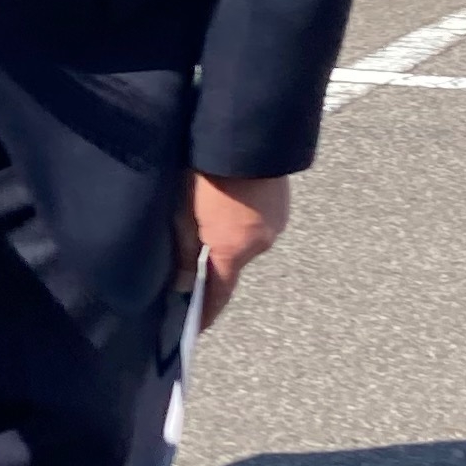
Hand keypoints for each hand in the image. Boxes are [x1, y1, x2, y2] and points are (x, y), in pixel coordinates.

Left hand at [180, 171, 290, 326]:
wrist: (244, 138)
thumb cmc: (206, 174)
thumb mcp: (184, 214)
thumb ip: (184, 254)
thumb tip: (182, 286)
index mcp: (234, 250)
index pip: (219, 294)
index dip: (206, 313)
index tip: (195, 328)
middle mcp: (261, 243)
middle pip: (231, 265)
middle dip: (212, 264)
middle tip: (191, 253)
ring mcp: (276, 224)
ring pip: (244, 244)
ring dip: (226, 239)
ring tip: (207, 218)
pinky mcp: (282, 207)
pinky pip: (257, 225)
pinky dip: (240, 223)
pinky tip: (227, 204)